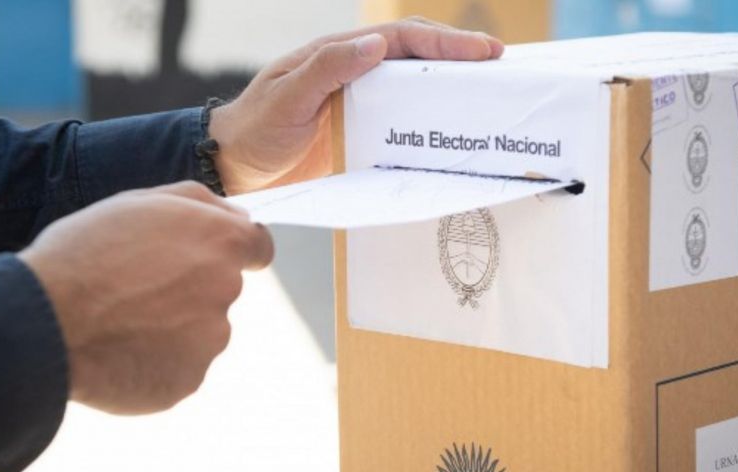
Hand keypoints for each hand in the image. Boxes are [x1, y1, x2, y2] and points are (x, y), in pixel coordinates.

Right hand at [19, 182, 273, 414]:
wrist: (44, 323)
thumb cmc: (85, 253)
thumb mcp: (140, 202)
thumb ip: (201, 204)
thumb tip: (239, 217)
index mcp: (221, 243)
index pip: (258, 247)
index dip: (233, 251)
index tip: (208, 257)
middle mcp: (227, 291)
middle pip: (221, 290)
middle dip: (189, 289)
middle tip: (136, 289)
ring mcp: (210, 341)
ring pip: (200, 331)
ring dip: (172, 327)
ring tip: (120, 322)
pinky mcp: (189, 380)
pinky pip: (179, 367)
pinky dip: (157, 361)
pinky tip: (120, 351)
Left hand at [208, 17, 504, 194]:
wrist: (234, 166)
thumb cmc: (255, 127)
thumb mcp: (287, 97)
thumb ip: (327, 69)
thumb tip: (375, 44)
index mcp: (341, 54)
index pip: (403, 39)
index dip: (445, 42)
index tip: (484, 51)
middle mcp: (358, 74)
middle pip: (420, 59)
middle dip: (462, 59)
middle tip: (503, 70)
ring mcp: (363, 105)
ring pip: (417, 91)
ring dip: (452, 92)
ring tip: (491, 99)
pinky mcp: (364, 135)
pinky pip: (405, 127)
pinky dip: (431, 128)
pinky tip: (452, 139)